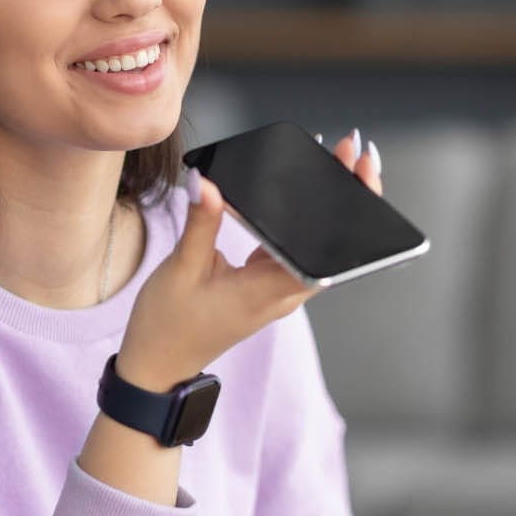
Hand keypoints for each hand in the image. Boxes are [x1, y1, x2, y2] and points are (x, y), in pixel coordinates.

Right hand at [117, 127, 382, 388]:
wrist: (158, 365)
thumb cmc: (168, 326)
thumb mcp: (182, 269)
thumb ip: (201, 223)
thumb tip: (205, 181)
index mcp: (269, 292)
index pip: (326, 250)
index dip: (349, 211)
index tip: (357, 174)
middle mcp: (283, 293)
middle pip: (330, 243)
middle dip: (345, 195)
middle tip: (351, 150)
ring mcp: (276, 290)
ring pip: (314, 244)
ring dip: (325, 204)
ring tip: (335, 159)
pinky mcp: (265, 285)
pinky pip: (292, 248)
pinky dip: (300, 218)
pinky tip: (298, 189)